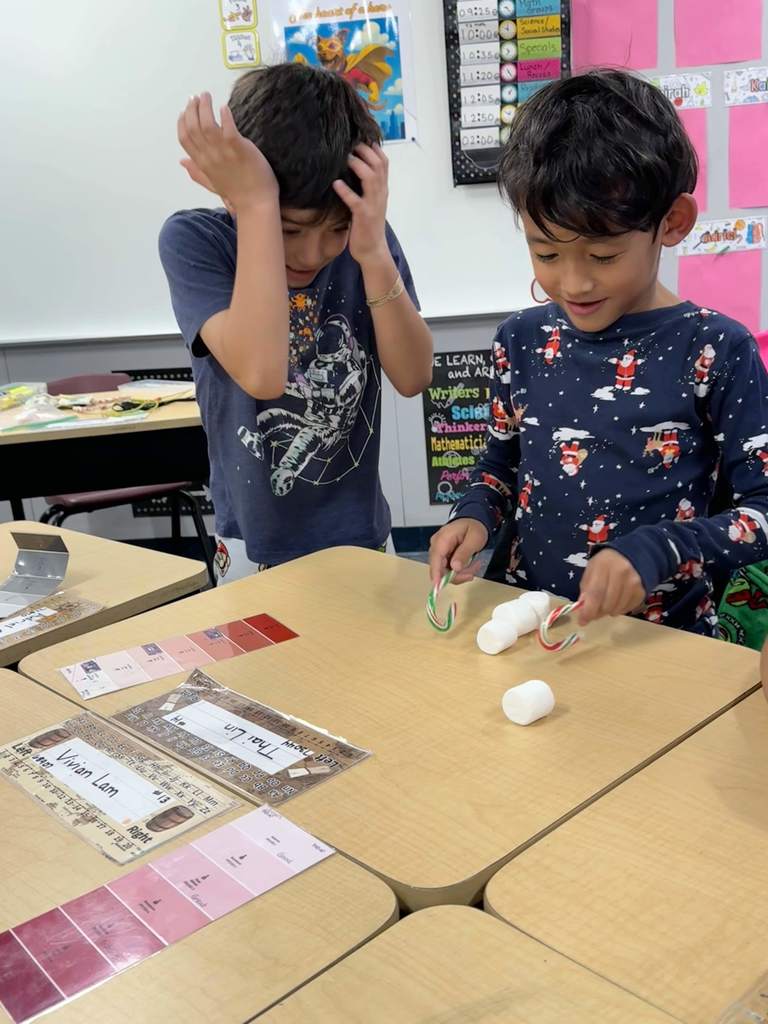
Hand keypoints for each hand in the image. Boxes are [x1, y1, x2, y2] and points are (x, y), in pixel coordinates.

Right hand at [177, 93, 277, 211]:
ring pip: (206, 124)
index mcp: (202, 163)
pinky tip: (224, 108)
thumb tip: (181, 161)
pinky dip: (224, 116)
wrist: (256, 203)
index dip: (182, 121)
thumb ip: (196, 171)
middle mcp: (209, 156)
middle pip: (192, 127)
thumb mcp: (211, 183)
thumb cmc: (236, 193)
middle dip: (192, 109)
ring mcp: (223, 153)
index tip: (185, 110)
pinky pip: (228, 129)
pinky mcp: (239, 149)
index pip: (184, 139)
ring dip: (204, 107)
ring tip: (207, 96)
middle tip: (197, 97)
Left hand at [332, 143, 388, 264]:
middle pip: (379, 165)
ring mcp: (373, 204)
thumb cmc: (367, 225)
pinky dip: (346, 191)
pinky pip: (355, 201)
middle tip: (351, 142)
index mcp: (382, 189)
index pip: (384, 162)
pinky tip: (336, 184)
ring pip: (371, 178)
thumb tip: (353, 167)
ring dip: (358, 165)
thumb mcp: (370, 201)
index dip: (374, 147)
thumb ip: (366, 185)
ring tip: (346, 157)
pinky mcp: (363, 216)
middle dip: (366, 151)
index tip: (360, 136)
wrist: (372, 250)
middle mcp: (380, 193)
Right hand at [429, 518, 488, 585]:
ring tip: (474, 566)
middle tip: (472, 574)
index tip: (438, 587)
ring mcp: (439, 551)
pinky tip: (470, 565)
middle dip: (456, 575)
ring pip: (444, 571)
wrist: (474, 521)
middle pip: (439, 568)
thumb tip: (454, 568)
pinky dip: (459, 570)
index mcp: (442, 539)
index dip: (436, 574)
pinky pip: (448, 568)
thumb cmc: (474, 528)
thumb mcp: (474, 539)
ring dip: (460, 573)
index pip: (435, 559)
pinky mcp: (443, 556)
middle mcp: (436, 546)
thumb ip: (464, 553)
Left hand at [578, 549, 644, 625]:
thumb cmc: (605, 564)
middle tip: (593, 611)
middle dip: (597, 613)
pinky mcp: (642, 591)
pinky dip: (619, 609)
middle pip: (607, 605)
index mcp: (604, 565)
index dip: (588, 611)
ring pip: (617, 610)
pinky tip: (616, 600)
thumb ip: (585, 589)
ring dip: (608, 611)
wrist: (630, 556)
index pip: (595, 594)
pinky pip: (627, 609)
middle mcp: (621, 573)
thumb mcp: (591, 570)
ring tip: (605, 602)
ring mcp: (634, 583)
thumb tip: (583, 611)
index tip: (582, 621)